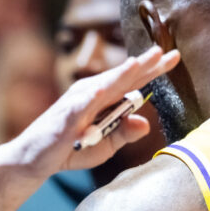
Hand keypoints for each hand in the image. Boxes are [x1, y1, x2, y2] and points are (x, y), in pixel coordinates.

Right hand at [9, 45, 178, 174]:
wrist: (35, 159)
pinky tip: (103, 90)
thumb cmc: (70, 149)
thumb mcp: (106, 146)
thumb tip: (145, 122)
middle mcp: (93, 94)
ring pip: (104, 85)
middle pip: (122, 78)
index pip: (133, 82)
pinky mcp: (65, 116)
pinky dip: (92, 97)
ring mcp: (78, 102)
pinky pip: (80, 105)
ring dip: (120, 74)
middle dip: (143, 64)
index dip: (153, 69)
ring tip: (138, 63)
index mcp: (105, 99)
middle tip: (162, 51)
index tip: (174, 56)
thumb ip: (125, 133)